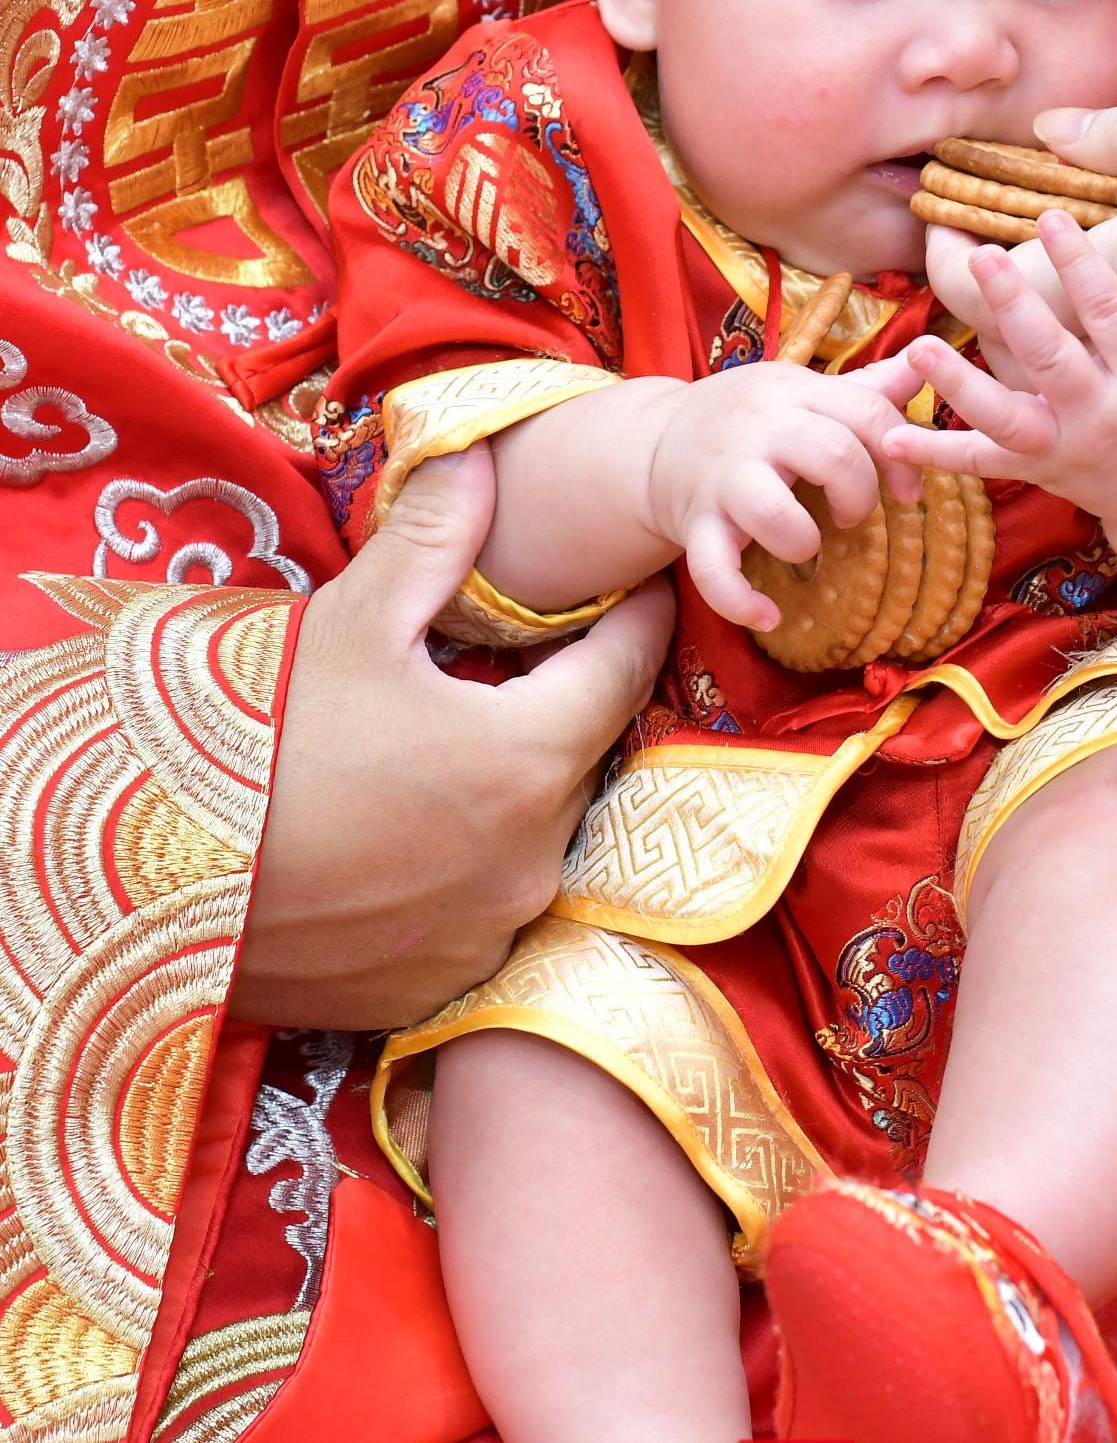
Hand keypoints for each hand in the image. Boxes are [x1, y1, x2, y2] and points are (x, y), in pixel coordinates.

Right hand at [237, 443, 671, 1029]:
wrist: (149, 889)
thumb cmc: (257, 745)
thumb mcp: (348, 623)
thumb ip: (434, 540)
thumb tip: (480, 458)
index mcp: (525, 761)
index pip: (624, 672)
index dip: (636, 619)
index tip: (641, 585)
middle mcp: (530, 860)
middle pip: (579, 755)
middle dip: (558, 702)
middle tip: (517, 657)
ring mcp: (488, 932)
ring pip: (536, 832)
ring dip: (511, 785)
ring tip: (445, 741)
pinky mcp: (441, 984)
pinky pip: (486, 904)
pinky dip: (466, 860)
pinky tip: (407, 827)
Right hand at [647, 357, 919, 630]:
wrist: (655, 441)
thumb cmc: (748, 421)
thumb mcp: (801, 392)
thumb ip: (865, 387)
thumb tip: (927, 362)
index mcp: (793, 393)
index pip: (866, 411)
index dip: (902, 457)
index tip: (909, 493)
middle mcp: (757, 429)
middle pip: (833, 455)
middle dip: (859, 496)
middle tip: (853, 516)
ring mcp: (722, 477)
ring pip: (773, 512)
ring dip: (803, 542)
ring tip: (806, 547)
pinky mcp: (693, 523)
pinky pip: (713, 571)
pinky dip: (741, 603)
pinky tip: (768, 617)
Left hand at [889, 214, 1116, 549]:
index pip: (1111, 312)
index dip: (1080, 265)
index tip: (1049, 218)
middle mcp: (1101, 415)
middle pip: (1049, 357)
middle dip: (1014, 308)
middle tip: (979, 260)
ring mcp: (1064, 446)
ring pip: (1004, 417)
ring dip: (957, 385)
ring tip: (915, 348)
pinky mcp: (1038, 470)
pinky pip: (982, 463)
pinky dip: (937, 453)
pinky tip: (890, 435)